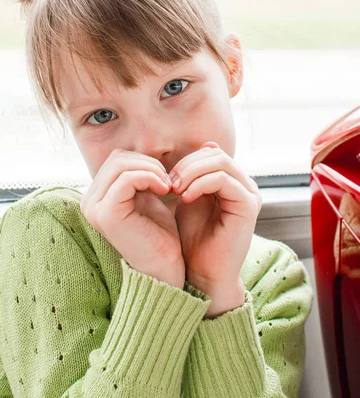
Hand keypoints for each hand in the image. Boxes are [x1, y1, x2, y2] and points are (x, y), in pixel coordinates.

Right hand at [80, 149, 184, 288]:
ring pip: (121, 164)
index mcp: (97, 196)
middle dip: (148, 163)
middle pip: (117, 158)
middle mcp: (89, 201)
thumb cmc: (159, 235)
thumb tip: (145, 152)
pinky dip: (150, 177)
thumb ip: (140, 176)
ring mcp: (94, 207)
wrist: (164, 269)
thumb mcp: (147, 198)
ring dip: (151, 169)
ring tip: (168, 185)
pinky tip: (165, 190)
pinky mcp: (106, 213)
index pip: (117, 159)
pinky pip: (126, 178)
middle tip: (169, 180)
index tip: (165, 178)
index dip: (144, 162)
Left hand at [170, 142, 261, 315]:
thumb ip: (196, 174)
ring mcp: (250, 194)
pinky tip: (185, 197)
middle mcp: (245, 185)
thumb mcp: (191, 197)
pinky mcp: (249, 205)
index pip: (212, 153)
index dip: (187, 161)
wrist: (202, 273)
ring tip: (175, 189)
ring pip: (220, 162)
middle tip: (169, 183)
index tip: (167, 179)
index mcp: (233, 182)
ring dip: (191, 172)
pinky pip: (223, 179)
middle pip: (216, 154)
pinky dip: (200, 183)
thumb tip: (206, 145)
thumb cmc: (194, 238)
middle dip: (188, 164)